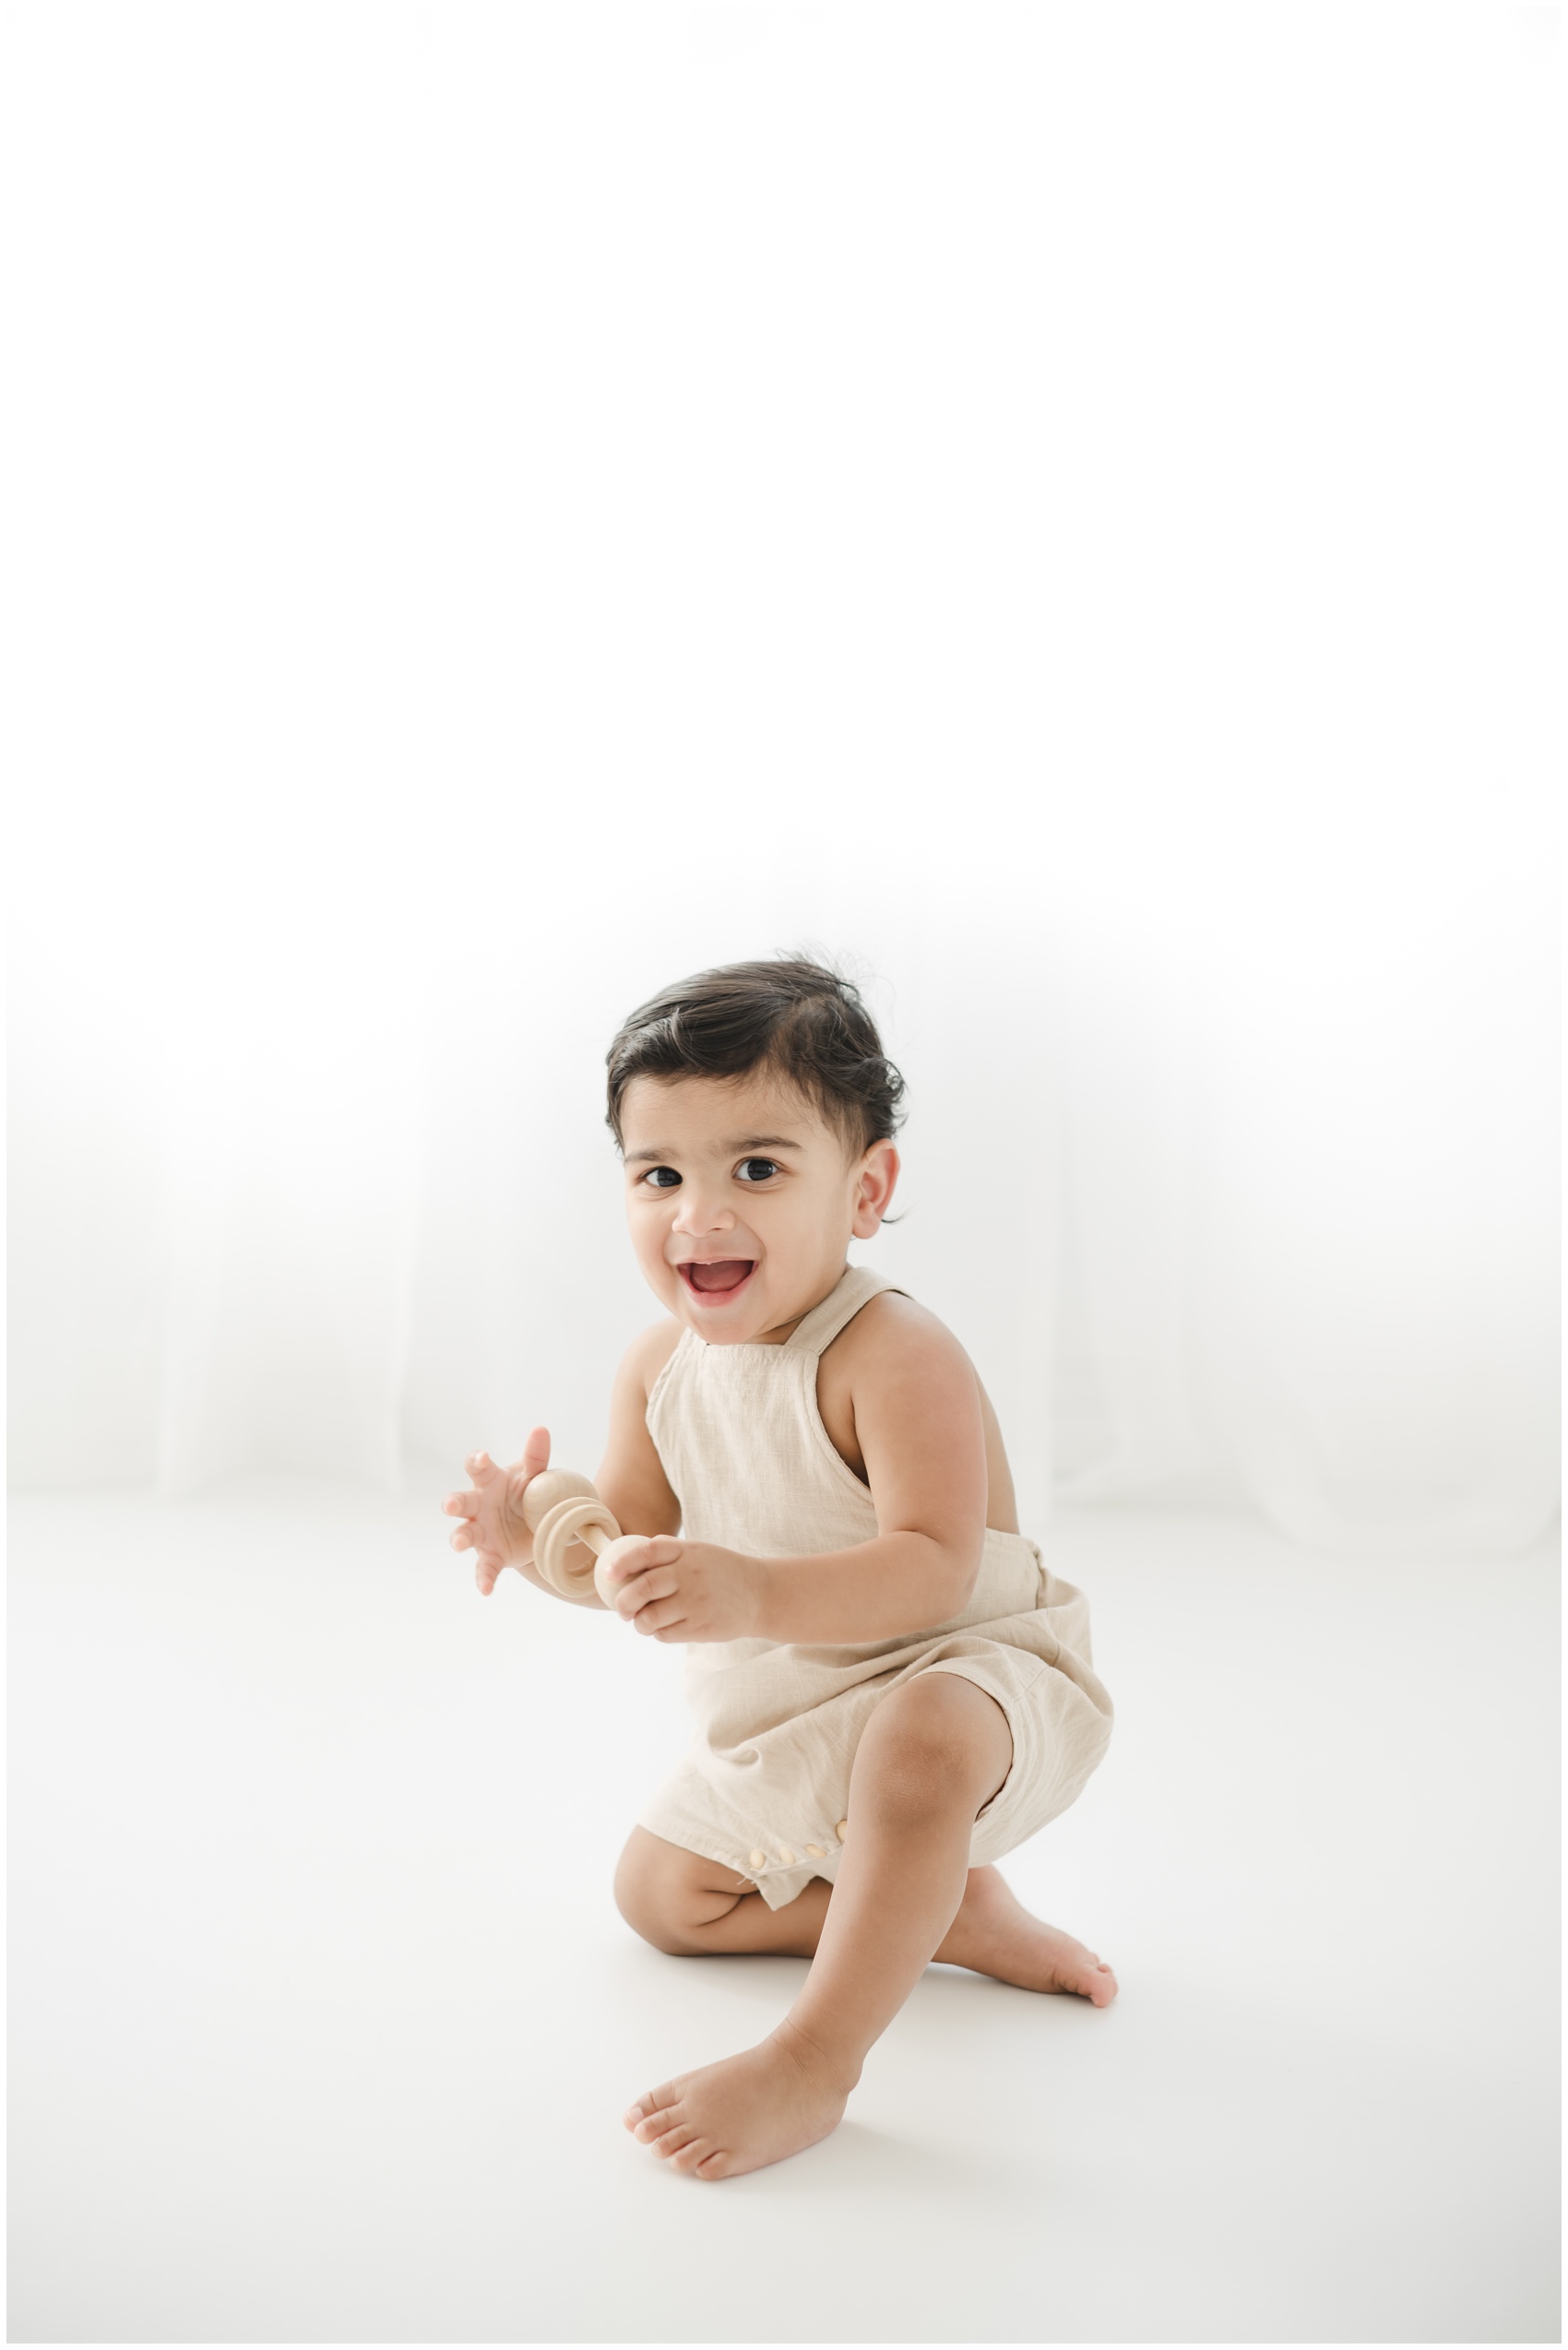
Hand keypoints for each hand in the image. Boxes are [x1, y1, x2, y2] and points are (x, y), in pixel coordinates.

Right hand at [442, 1426, 550, 1596]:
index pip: (477, 1469)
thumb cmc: (529, 1492)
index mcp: (490, 1482)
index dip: (476, 1462)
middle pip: (461, 1501)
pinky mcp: (491, 1555)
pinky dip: (483, 1578)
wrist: (539, 1524)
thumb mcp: (535, 1474)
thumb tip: (540, 1429)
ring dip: (459, 1538)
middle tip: (450, 1504)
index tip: (480, 1459)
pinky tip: (485, 1589)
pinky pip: (484, 1567)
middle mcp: (479, 1506)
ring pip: (464, 1534)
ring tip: (459, 1543)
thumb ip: (536, 1455)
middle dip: (454, 1502)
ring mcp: (481, 1531)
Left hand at [596, 1537, 766, 1643]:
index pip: (646, 1552)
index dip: (622, 1563)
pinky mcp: (701, 1627)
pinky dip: (658, 1633)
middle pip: (642, 1588)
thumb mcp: (698, 1551)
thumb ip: (667, 1550)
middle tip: (622, 1609)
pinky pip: (665, 1634)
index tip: (608, 1574)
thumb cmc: (721, 1571)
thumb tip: (627, 1555)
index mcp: (686, 1552)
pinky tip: (667, 1627)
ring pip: (649, 1618)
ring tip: (644, 1622)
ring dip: (640, 1623)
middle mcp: (690, 1575)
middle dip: (624, 1603)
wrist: (760, 1594)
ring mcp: (696, 1602)